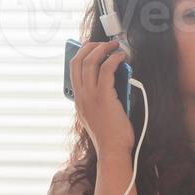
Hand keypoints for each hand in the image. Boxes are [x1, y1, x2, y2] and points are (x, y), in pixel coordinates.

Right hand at [70, 40, 135, 155]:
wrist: (112, 150)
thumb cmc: (110, 136)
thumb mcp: (98, 115)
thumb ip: (99, 98)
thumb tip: (111, 79)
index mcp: (78, 100)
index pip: (72, 69)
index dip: (81, 54)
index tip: (91, 47)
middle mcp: (80, 96)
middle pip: (78, 61)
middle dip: (91, 46)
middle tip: (104, 43)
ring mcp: (90, 96)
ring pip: (90, 61)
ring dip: (103, 49)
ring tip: (114, 46)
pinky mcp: (104, 96)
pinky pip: (106, 70)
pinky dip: (114, 59)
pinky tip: (122, 57)